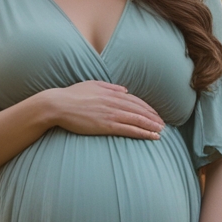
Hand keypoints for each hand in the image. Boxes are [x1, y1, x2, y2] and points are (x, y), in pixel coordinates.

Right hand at [43, 81, 164, 139]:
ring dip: (152, 126)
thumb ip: (109, 87)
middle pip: (140, 110)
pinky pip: (130, 129)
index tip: (155, 114)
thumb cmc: (72, 95)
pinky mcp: (106, 125)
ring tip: (161, 131)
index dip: (147, 107)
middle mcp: (114, 102)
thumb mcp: (92, 84)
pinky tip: (152, 136)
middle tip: (163, 124)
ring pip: (138, 120)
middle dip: (153, 117)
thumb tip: (124, 90)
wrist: (58, 105)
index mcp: (111, 92)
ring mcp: (111, 114)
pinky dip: (143, 132)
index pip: (135, 100)